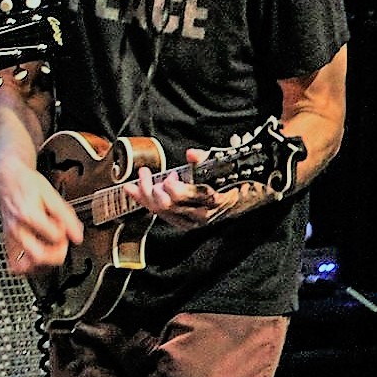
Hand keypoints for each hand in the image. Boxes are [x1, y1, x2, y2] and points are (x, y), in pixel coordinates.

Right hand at [0, 166, 82, 276]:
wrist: (8, 178)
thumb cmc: (27, 184)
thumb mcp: (51, 194)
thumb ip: (66, 216)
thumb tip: (77, 236)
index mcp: (28, 215)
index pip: (55, 237)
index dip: (65, 233)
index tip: (66, 227)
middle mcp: (17, 229)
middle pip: (38, 256)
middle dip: (56, 254)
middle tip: (61, 244)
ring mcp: (10, 237)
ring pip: (24, 264)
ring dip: (41, 263)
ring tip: (49, 252)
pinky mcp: (7, 240)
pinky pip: (13, 262)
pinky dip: (26, 266)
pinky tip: (35, 259)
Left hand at [128, 147, 274, 230]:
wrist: (243, 200)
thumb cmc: (233, 180)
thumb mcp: (224, 166)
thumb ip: (206, 159)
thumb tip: (191, 154)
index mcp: (216, 201)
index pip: (193, 198)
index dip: (178, 189)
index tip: (170, 176)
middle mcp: (204, 215)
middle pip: (172, 205)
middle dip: (154, 188)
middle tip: (147, 173)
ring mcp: (192, 221)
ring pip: (163, 211)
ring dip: (145, 194)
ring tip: (138, 178)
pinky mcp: (183, 222)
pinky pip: (160, 214)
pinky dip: (145, 202)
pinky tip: (134, 191)